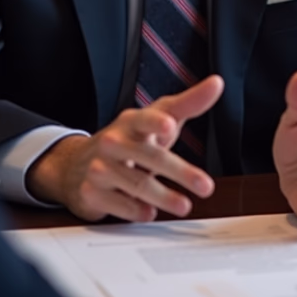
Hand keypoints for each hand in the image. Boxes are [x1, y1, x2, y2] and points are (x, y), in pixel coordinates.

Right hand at [26, 75, 223, 221]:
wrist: (79, 164)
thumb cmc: (130, 139)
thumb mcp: (157, 118)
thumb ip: (188, 103)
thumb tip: (217, 83)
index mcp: (130, 122)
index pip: (143, 119)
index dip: (155, 122)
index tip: (170, 126)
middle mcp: (112, 142)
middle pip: (148, 156)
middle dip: (179, 171)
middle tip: (205, 186)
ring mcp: (99, 167)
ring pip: (134, 183)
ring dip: (162, 196)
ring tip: (185, 206)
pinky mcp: (91, 193)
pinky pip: (116, 204)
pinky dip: (134, 210)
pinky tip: (149, 213)